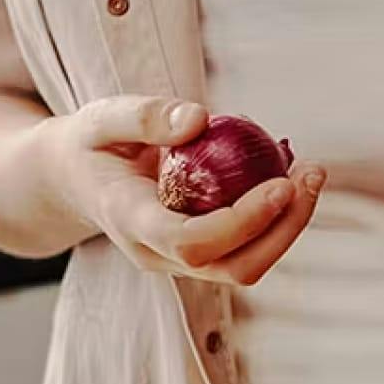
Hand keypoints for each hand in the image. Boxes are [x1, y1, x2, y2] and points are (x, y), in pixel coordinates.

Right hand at [46, 95, 324, 284]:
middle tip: (311, 175)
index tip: (282, 183)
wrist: (72, 180)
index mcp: (130, 221)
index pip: (191, 241)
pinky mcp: (197, 254)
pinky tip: (289, 175)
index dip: (243, 221)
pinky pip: (245, 248)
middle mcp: (157, 253)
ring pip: (245, 266)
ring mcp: (178, 261)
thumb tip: (200, 118)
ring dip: (288, 226)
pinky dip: (275, 219)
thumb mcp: (100, 118)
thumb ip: (143, 116)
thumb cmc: (89, 144)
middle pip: (232, 267)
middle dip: (283, 229)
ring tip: (310, 173)